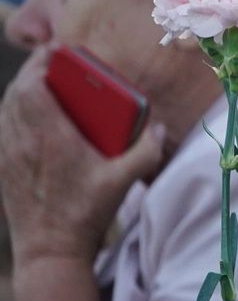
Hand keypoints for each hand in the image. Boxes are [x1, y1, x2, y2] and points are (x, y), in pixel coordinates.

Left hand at [0, 51, 165, 264]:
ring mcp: (9, 153)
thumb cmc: (86, 213)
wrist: (50, 249)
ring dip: (22, 92)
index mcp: (50, 136)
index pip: (32, 85)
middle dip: (33, 73)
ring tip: (43, 88)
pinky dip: (14, 114)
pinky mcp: (3, 166)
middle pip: (17, 91)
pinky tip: (32, 120)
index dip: (40, 63)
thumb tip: (160, 128)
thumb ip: (147, 152)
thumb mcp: (123, 181)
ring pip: (6, 108)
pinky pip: (4, 127)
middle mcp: (23, 140)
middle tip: (53, 66)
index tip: (55, 52)